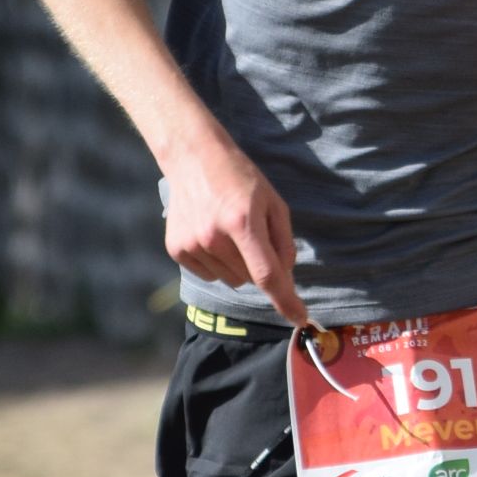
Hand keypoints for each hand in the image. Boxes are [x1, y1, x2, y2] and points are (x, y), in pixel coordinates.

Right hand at [163, 129, 311, 326]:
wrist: (193, 158)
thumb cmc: (240, 178)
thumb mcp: (273, 202)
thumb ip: (284, 241)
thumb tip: (286, 277)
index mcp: (243, 223)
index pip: (268, 276)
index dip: (286, 300)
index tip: (300, 318)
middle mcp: (214, 237)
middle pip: (250, 279)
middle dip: (259, 266)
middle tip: (251, 234)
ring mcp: (192, 245)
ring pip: (231, 280)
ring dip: (237, 265)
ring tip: (228, 230)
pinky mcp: (177, 250)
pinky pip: (209, 275)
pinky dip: (217, 263)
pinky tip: (211, 234)